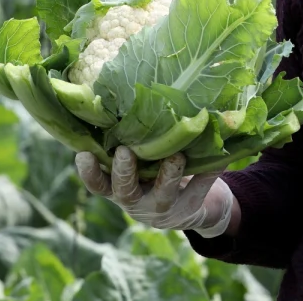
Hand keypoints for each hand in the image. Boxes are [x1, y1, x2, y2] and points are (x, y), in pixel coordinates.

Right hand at [75, 148, 235, 237]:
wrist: (193, 209)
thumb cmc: (157, 173)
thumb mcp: (141, 164)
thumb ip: (133, 142)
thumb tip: (125, 94)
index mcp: (120, 188)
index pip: (98, 184)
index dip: (89, 173)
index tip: (83, 154)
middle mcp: (137, 201)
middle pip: (125, 191)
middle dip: (124, 172)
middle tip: (124, 152)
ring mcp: (163, 208)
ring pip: (163, 195)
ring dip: (168, 175)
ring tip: (176, 156)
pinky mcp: (190, 208)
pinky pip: (200, 188)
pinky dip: (209, 171)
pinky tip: (220, 157)